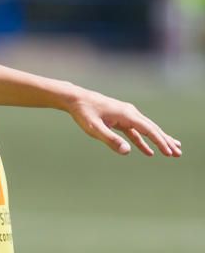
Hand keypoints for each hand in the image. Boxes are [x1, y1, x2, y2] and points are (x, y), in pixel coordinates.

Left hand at [66, 89, 181, 156]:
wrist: (75, 99)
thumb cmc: (84, 113)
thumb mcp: (94, 128)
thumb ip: (111, 140)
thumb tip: (127, 151)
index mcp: (127, 114)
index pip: (149, 130)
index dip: (161, 142)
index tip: (170, 152)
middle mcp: (130, 113)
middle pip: (152, 128)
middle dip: (165, 141)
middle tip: (178, 153)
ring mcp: (126, 115)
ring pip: (146, 129)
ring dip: (158, 140)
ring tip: (171, 151)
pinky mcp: (120, 118)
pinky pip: (135, 131)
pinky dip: (143, 141)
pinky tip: (148, 151)